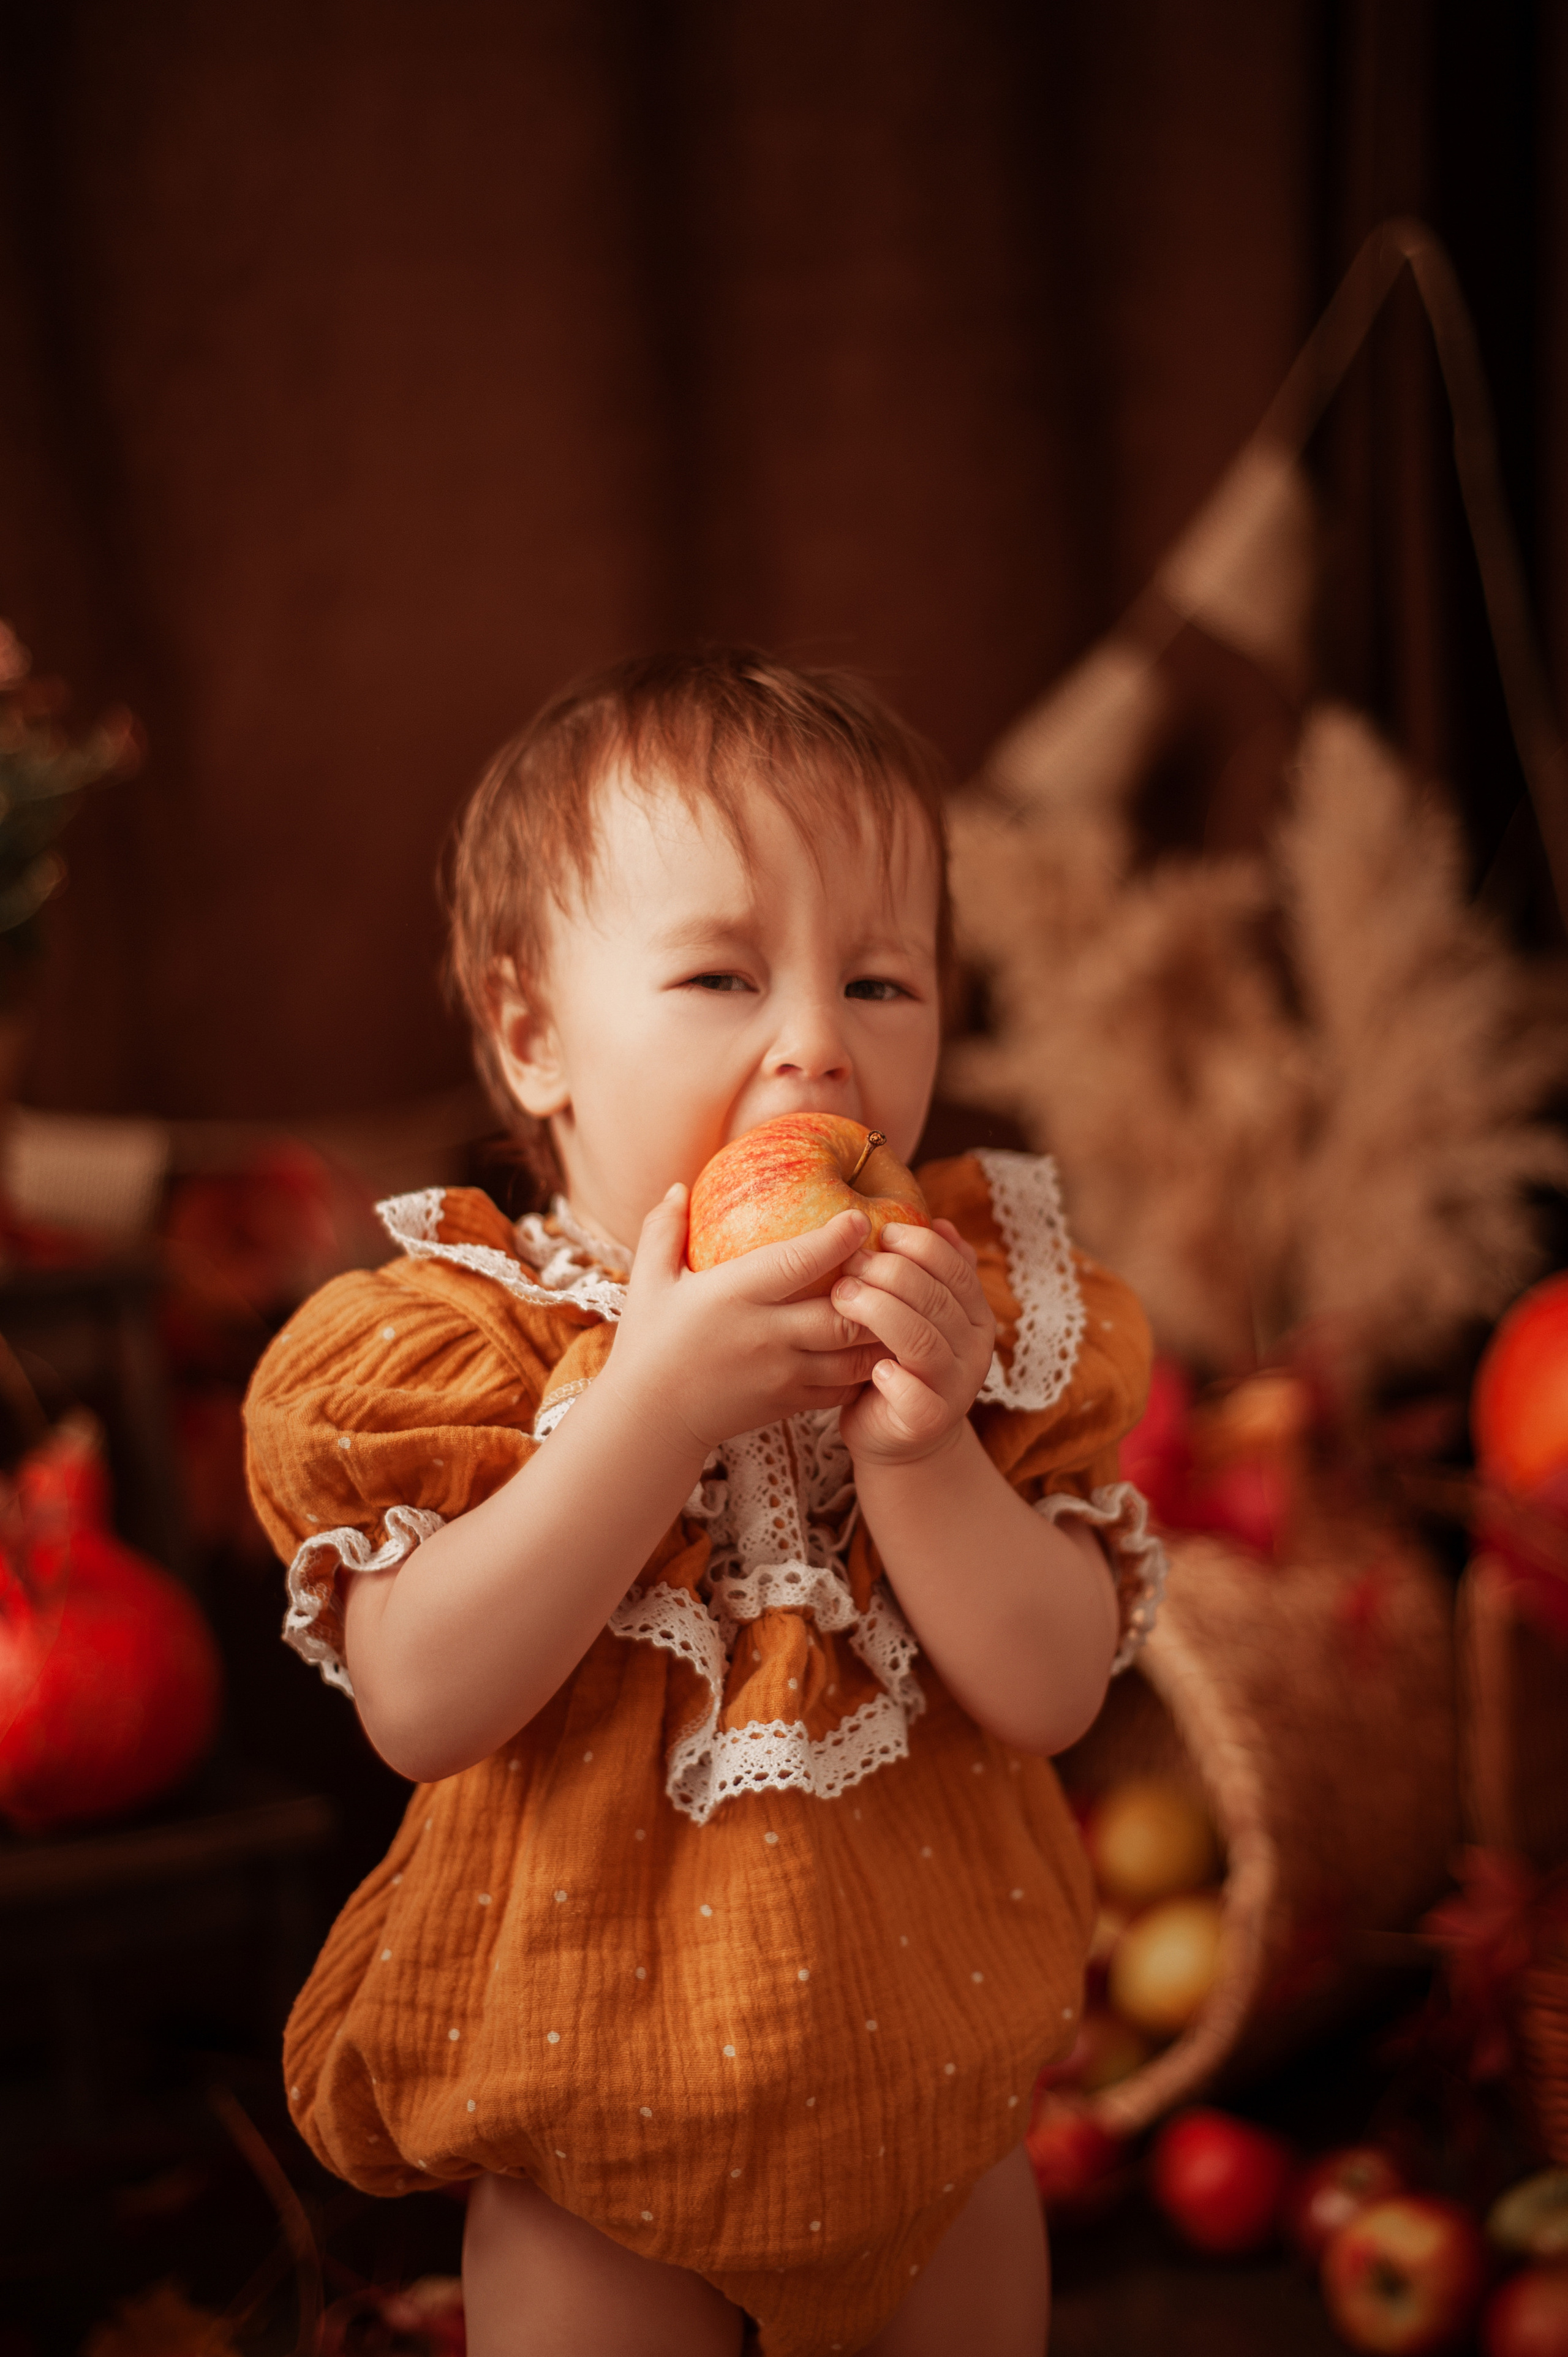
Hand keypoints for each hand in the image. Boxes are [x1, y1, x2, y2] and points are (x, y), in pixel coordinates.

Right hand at [604, 1185, 888, 1453]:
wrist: (652, 1421)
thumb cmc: (649, 1343)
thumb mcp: (648, 1283)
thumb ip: (663, 1232)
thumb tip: (678, 1187)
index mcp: (732, 1296)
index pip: (795, 1263)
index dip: (834, 1240)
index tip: (860, 1218)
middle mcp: (764, 1335)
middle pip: (842, 1312)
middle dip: (876, 1287)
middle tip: (894, 1262)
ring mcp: (783, 1374)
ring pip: (854, 1353)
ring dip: (884, 1328)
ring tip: (904, 1300)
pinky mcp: (792, 1403)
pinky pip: (845, 1385)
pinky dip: (869, 1365)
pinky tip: (884, 1342)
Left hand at [830, 1218, 996, 1464]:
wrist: (899, 1437)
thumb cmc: (899, 1360)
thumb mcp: (918, 1313)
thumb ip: (932, 1273)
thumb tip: (941, 1222)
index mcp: (976, 1314)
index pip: (955, 1268)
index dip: (919, 1245)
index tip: (881, 1232)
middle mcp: (975, 1348)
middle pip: (936, 1299)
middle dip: (889, 1274)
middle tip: (848, 1265)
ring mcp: (956, 1386)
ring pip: (921, 1340)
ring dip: (879, 1313)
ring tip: (842, 1299)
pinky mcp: (930, 1421)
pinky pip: (915, 1396)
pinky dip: (891, 1378)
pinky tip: (869, 1365)